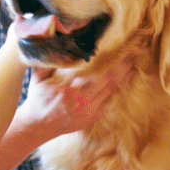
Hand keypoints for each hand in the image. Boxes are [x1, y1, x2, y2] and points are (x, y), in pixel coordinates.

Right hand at [17, 60, 131, 138]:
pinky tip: (122, 85)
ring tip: (132, 68)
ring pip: (110, 92)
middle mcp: (82, 100)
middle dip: (121, 68)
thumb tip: (52, 43)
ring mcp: (88, 110)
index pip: (95, 71)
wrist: (37, 126)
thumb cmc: (37, 99)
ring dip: (122, 80)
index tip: (118, 52)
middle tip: (131, 57)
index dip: (109, 62)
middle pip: (108, 81)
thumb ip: (46, 62)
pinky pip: (108, 104)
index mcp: (70, 89)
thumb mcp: (38, 78)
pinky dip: (115, 94)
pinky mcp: (90, 118)